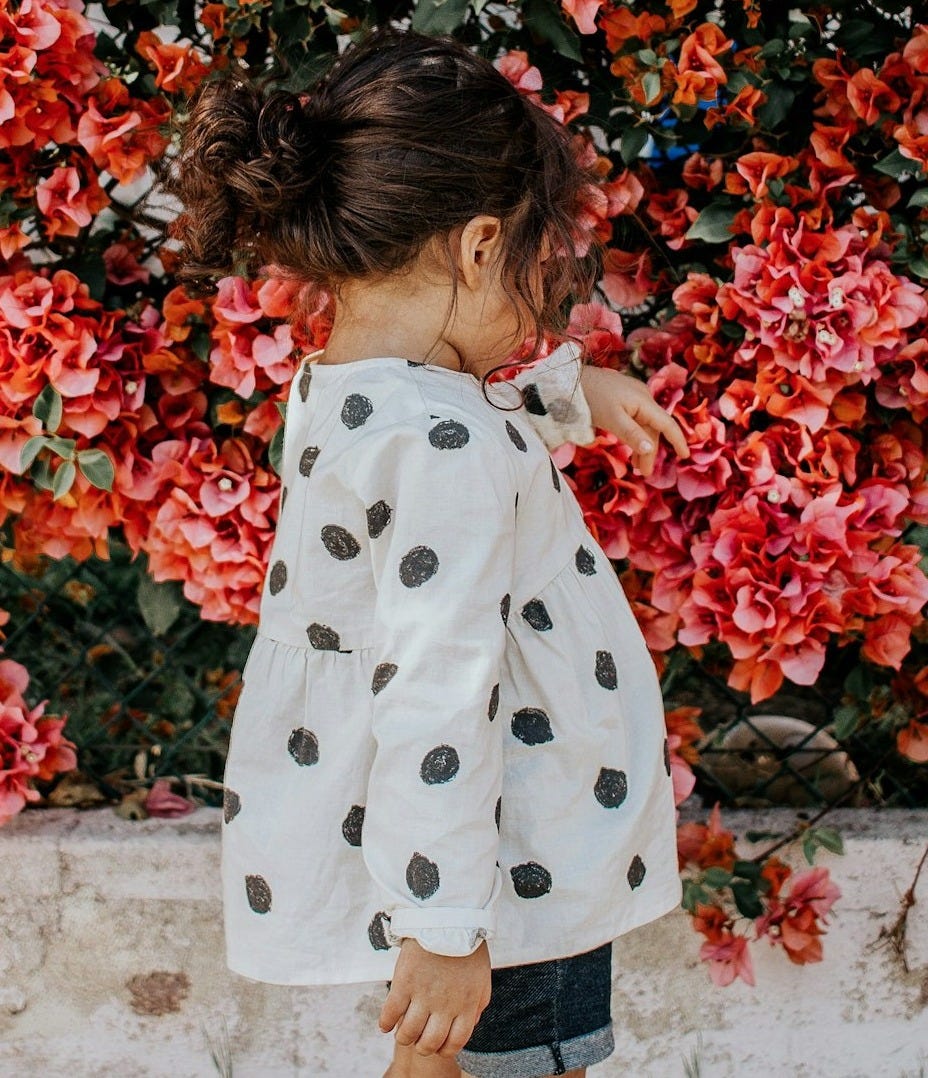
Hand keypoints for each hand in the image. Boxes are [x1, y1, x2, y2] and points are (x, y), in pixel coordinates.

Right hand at [379, 937, 490, 1058]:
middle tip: (418, 1039)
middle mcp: (445, 1006)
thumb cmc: (467, 947)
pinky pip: (390, 1013)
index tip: (437, 1046)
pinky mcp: (404, 982)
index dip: (444, 1050)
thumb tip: (471, 1025)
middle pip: (430, 1043)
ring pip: (408, 1033)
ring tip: (402, 1032)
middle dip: (423, 1047)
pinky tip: (385, 1025)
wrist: (449, 918)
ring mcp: (423, 995)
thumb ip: (478, 1005)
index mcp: (466, 1006)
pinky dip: (385, 1023)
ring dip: (404, 1037)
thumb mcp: (482, 979)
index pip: (454, 1043)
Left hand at [579, 364, 689, 476]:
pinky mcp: (624, 398)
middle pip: (653, 428)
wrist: (571, 380)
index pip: (666, 423)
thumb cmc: (591, 398)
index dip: (677, 440)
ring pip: (644, 425)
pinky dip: (635, 435)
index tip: (684, 456)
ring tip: (637, 467)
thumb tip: (650, 449)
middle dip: (650, 451)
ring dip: (642, 445)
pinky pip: (636, 420)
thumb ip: (631, 434)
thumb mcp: (611, 419)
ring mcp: (634, 397)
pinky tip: (631, 447)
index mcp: (644, 401)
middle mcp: (643, 397)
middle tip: (643, 473)